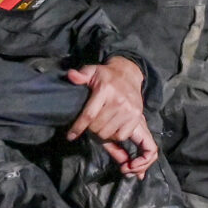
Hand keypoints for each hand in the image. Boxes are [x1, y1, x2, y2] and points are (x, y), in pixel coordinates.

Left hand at [64, 58, 154, 176]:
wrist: (128, 74)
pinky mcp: (136, 116)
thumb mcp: (92, 71)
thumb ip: (81, 74)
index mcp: (105, 89)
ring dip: (101, 132)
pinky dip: (114, 135)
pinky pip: (121, 136)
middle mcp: (118, 100)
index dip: (78, 127)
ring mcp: (129, 109)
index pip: (89, 114)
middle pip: (97, 127)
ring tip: (99, 125)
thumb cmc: (106, 76)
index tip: (70, 136)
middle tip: (90, 123)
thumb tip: (71, 75)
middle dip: (90, 128)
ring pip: (108, 133)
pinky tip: (111, 127)